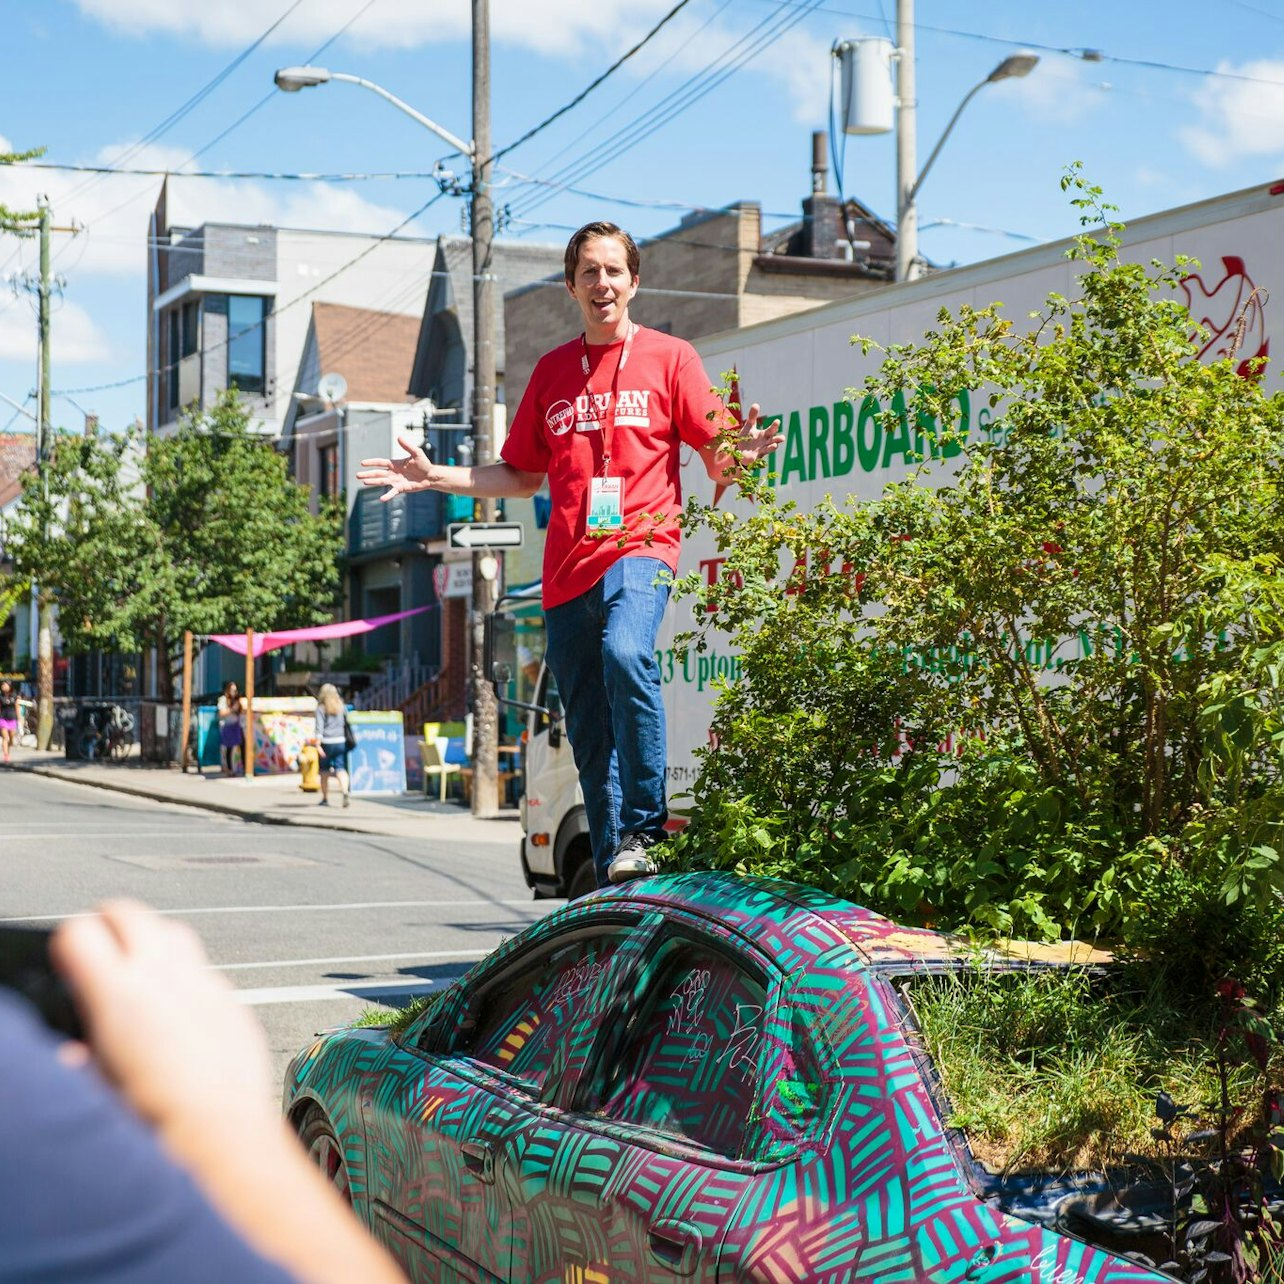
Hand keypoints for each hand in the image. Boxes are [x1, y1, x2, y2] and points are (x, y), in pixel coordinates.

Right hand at [50, 901, 274, 1142]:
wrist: (222, 1133)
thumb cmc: (155, 1122)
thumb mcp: (94, 1090)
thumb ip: (78, 1058)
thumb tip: (68, 1053)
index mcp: (119, 995)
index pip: (81, 932)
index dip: (68, 941)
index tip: (66, 956)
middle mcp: (163, 978)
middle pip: (129, 913)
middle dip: (107, 922)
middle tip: (97, 940)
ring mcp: (203, 983)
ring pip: (173, 931)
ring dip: (151, 939)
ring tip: (138, 962)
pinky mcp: (232, 999)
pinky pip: (206, 969)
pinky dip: (187, 975)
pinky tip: (179, 1002)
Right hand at [356, 435, 435, 501]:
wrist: (430, 476)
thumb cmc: (423, 463)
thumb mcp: (416, 453)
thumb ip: (407, 446)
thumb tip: (399, 437)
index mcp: (395, 464)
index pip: (380, 462)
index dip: (371, 462)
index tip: (362, 463)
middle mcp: (393, 472)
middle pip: (378, 473)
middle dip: (368, 474)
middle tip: (357, 475)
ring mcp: (396, 481)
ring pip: (382, 482)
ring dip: (373, 482)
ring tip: (364, 482)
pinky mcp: (401, 488)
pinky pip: (393, 492)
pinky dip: (387, 495)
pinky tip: (381, 499)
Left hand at [733, 403, 782, 467]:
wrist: (738, 452)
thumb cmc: (746, 439)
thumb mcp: (748, 426)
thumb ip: (752, 416)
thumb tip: (756, 404)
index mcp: (764, 435)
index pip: (771, 429)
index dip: (775, 425)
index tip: (778, 421)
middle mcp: (765, 442)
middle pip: (773, 438)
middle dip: (776, 435)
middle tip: (779, 430)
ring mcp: (761, 449)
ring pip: (770, 447)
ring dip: (774, 445)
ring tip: (778, 441)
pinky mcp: (756, 456)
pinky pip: (762, 454)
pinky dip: (767, 450)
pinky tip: (772, 447)